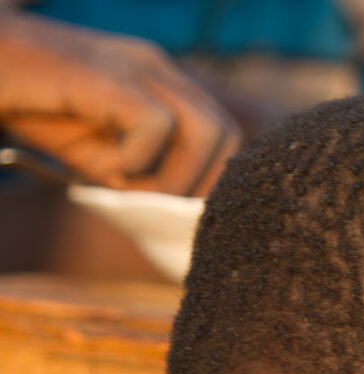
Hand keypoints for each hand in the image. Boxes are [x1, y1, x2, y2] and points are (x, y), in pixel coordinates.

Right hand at [0, 11, 240, 193]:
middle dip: (202, 187)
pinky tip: (103, 167)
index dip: (212, 184)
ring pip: (205, 129)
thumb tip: (177, 220)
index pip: (225, 137)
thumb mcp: (101, 157)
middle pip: (226, 135)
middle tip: (157, 210)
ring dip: (176, 178)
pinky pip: (156, 124)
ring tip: (131, 191)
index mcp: (165, 85)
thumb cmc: (39, 110)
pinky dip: (138, 161)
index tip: (179, 216)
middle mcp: (160, 69)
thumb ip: (143, 181)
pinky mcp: (108, 72)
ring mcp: (136, 66)